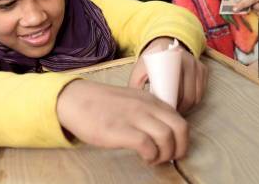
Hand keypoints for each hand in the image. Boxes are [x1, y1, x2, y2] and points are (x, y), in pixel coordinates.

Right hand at [57, 79, 187, 164]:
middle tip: (169, 158)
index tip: (173, 149)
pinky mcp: (119, 130)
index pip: (180, 119)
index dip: (182, 139)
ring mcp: (133, 117)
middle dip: (180, 148)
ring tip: (153, 159)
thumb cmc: (104, 104)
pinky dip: (151, 156)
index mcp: (151, 100)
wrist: (76, 100)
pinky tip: (143, 158)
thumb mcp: (133, 101)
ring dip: (165, 154)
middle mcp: (146, 107)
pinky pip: (146, 145)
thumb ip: (149, 112)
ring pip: (166, 137)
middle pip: (180, 128)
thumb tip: (165, 133)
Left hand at [130, 37, 207, 113]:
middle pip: (188, 96)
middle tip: (169, 114)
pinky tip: (183, 103)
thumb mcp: (140, 68)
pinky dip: (194, 100)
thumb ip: (135, 84)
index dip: (172, 104)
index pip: (176, 90)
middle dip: (180, 108)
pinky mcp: (204, 70)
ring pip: (197, 96)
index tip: (164, 112)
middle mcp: (189, 62)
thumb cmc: (152, 59)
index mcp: (174, 61)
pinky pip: (201, 92)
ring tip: (176, 110)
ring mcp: (198, 66)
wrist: (165, 42)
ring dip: (188, 106)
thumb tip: (137, 105)